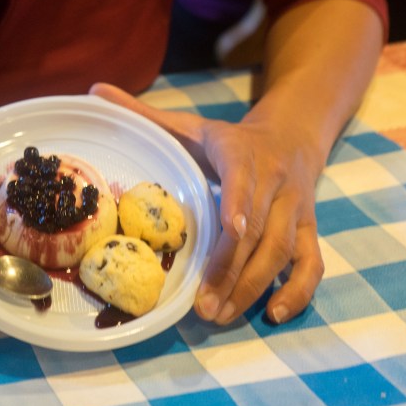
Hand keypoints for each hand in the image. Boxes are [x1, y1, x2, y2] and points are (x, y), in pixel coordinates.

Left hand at [90, 82, 323, 324]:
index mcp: (240, 152)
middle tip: (202, 305)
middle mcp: (274, 180)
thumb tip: (93, 90)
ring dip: (253, 286)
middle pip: (260, 228)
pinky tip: (273, 315)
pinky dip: (298, 292)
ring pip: (282, 250)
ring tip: (219, 315)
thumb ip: (143, 115)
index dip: (239, 201)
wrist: (291, 136)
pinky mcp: (310, 230)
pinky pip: (312, 265)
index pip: (242, 176)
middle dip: (231, 268)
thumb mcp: (190, 125)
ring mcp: (296, 208)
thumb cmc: (228, 139)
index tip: (231, 227)